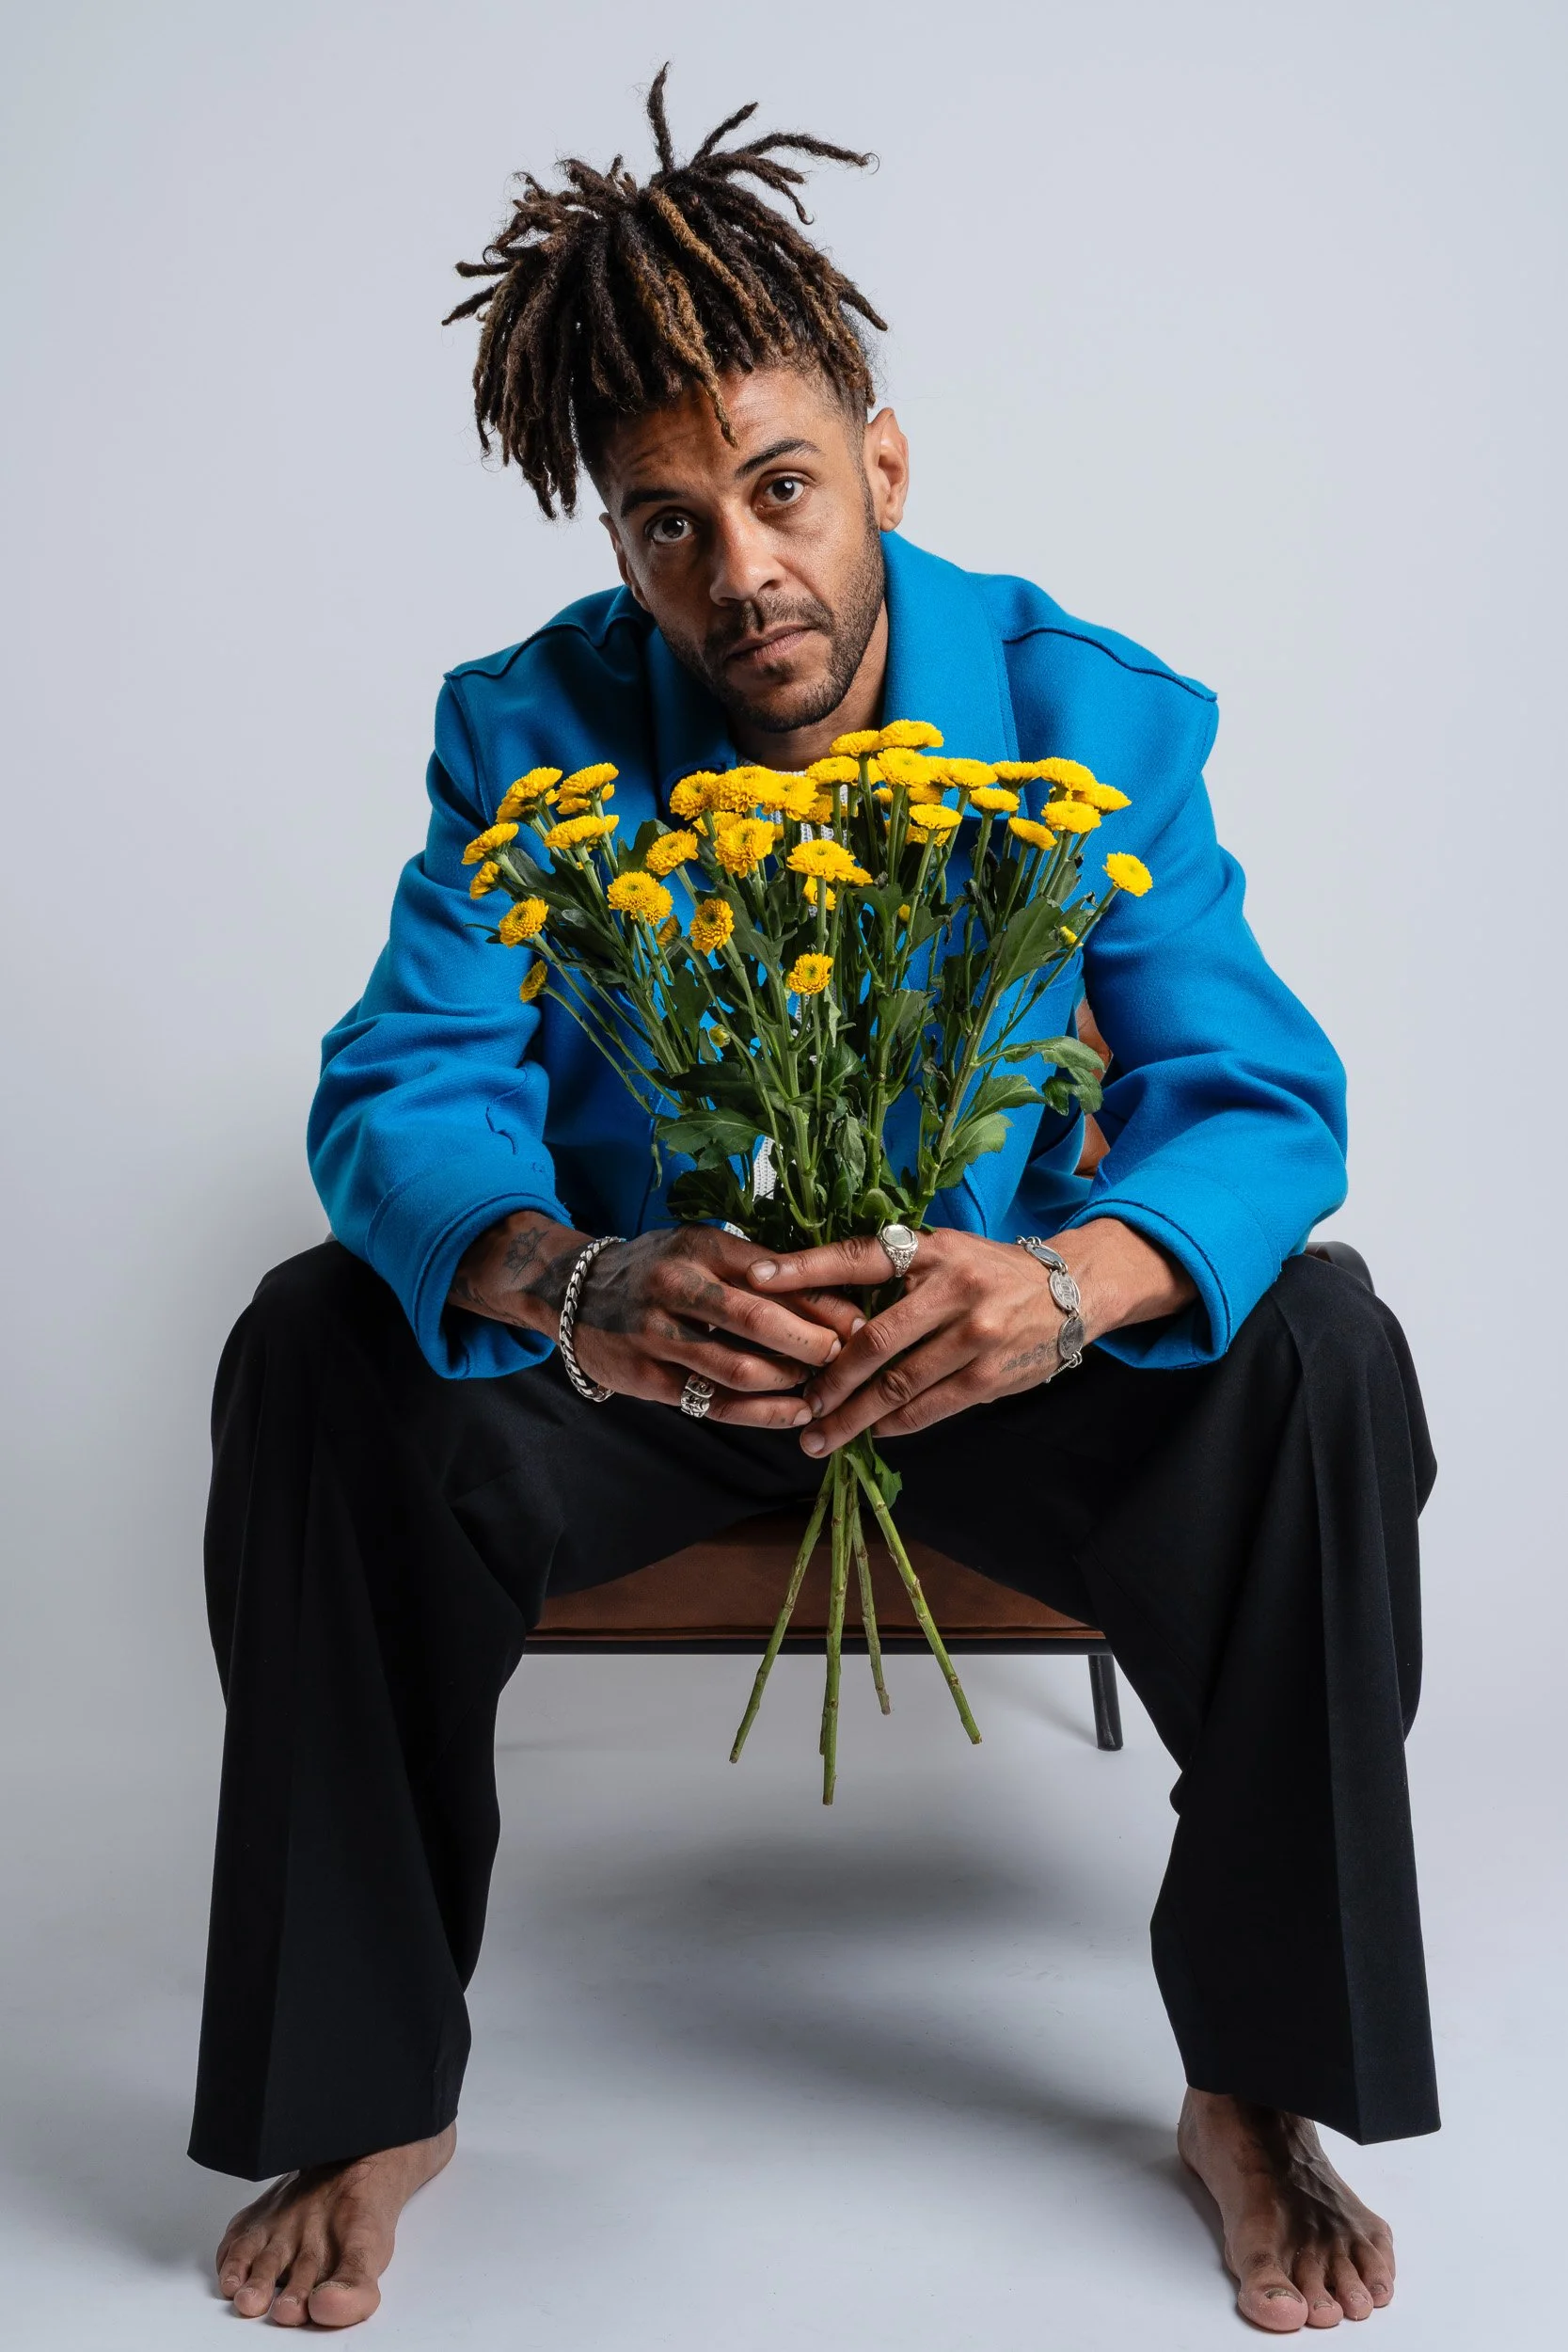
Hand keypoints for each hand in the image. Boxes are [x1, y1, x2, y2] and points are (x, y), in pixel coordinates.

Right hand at [450, 1212, 862, 1426]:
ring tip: (821, 1389)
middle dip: (811, 1342)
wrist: (574, 1291)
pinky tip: (792, 1413)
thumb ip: (758, 1267)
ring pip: (736, 1367)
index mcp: (700, 1246)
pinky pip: (711, 1402)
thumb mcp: (702, 1248)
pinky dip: (758, 1413)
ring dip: (787, 1382)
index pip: (774, 1273)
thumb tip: (838, 1292)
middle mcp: (677, 1286)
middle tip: (846, 1357)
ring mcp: (656, 1334)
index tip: (863, 1319)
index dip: (822, 1300)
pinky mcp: (645, 1378)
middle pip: (757, 1318)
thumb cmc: (659, 1267)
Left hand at [749, 1218, 1195, 1453]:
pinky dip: (897, 1424)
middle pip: (871, 1341)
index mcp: (930, 1250)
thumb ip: (895, 1275)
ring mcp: (973, 1334)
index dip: (804, 1267)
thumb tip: (823, 1307)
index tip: (755, 1278)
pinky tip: (874, 1433)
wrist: (1074, 1289)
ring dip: (854, 1417)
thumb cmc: (991, 1271)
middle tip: (797, 1405)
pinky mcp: (991, 1374)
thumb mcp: (945, 1252)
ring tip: (820, 1438)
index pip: (857, 1256)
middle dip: (827, 1379)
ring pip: (898, 1385)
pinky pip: (930, 1407)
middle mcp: (951, 1288)